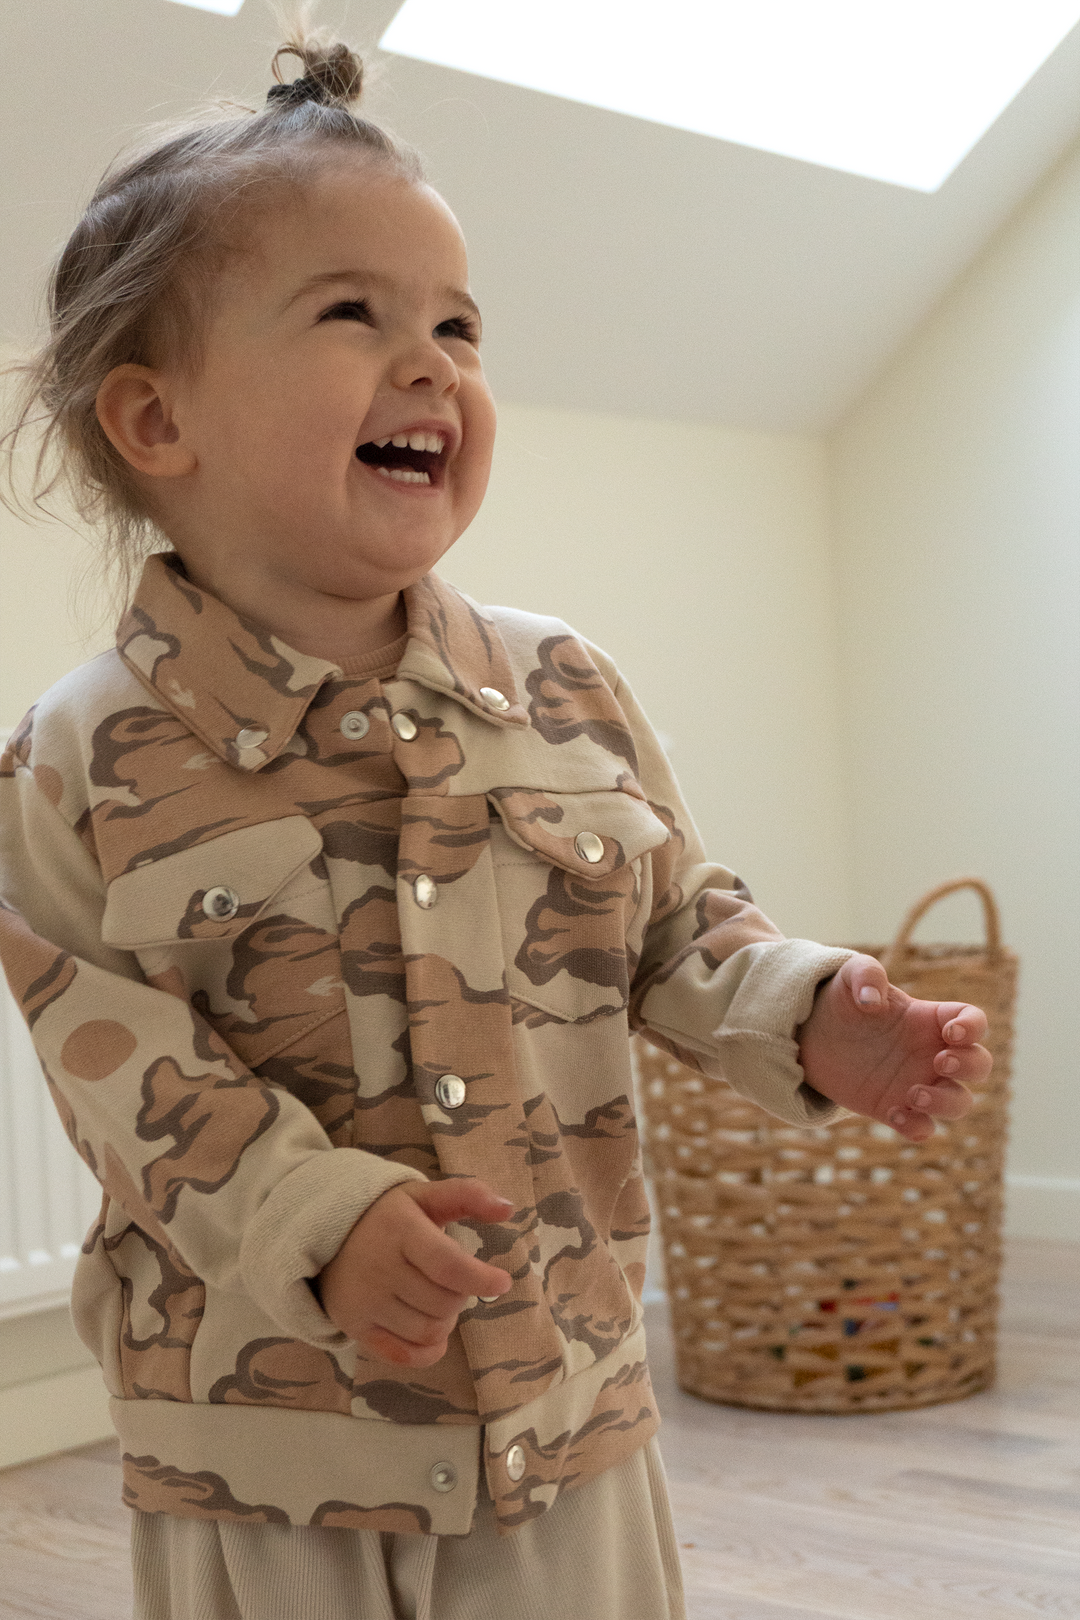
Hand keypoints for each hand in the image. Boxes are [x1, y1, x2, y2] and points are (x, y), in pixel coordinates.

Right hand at [317, 1179, 513, 1367]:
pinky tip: (433, 1332)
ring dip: (446, 1319)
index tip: (502, 1282)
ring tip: (438, 1298)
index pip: (447, 1265)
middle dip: (461, 1294)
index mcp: (401, 1230)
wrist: (325, 1233)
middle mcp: (380, 1268)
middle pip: (444, 1302)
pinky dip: (428, 1350)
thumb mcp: (423, 1195)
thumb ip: (467, 1195)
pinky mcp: (355, 1327)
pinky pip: (405, 1355)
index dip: (480, 1278)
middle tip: (453, 1280)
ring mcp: (365, 1302)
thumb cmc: (387, 1214)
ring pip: (429, 1331)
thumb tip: (508, 1209)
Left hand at [797, 954, 991, 1141]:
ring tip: (914, 1095)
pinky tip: (893, 1114)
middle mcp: (932, 1053)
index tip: (949, 1032)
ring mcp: (917, 1083)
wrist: (814, 1036)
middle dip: (970, 1066)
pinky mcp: (895, 1108)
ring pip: (959, 1102)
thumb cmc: (842, 1000)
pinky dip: (918, 1127)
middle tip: (939, 1063)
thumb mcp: (850, 976)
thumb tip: (872, 1000)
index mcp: (930, 1019)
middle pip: (979, 1064)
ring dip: (947, 1102)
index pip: (974, 1021)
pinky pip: (923, 1128)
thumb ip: (866, 974)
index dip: (973, 1027)